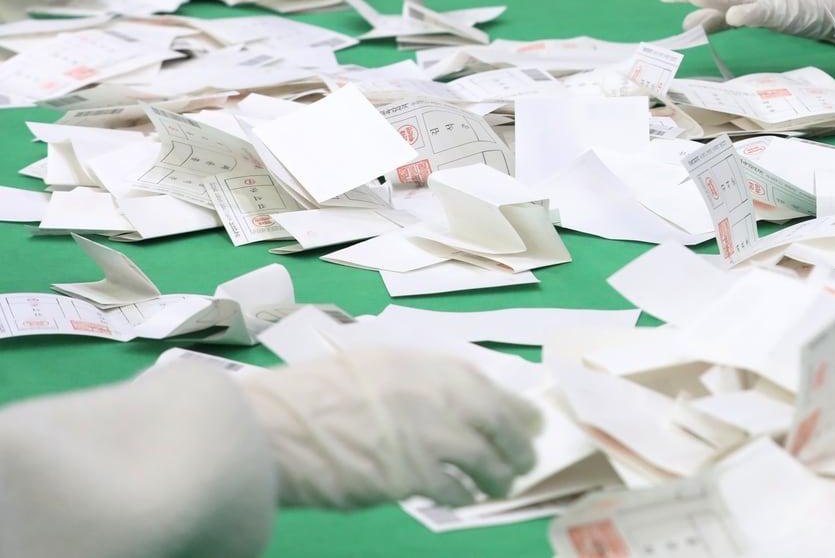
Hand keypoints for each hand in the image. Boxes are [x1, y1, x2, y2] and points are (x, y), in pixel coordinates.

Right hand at [239, 348, 541, 508]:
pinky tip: (463, 499)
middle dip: (517, 444)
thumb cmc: (310, 399)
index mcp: (422, 365)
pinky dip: (465, 496)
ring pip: (486, 459)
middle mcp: (434, 395)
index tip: (532, 421)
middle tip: (525, 459)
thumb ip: (416, 383)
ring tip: (500, 485)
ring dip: (498, 475)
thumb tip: (451, 404)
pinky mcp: (412, 475)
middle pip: (498, 421)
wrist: (272, 428)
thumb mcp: (370, 368)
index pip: (487, 385)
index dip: (515, 406)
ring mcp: (427, 435)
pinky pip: (456, 489)